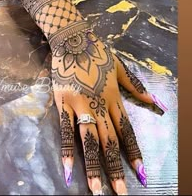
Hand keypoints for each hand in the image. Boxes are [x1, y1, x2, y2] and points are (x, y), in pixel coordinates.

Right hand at [49, 22, 167, 194]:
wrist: (73, 40)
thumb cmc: (97, 52)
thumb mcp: (119, 66)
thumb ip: (135, 85)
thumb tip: (156, 100)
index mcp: (113, 97)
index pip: (126, 130)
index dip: (134, 152)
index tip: (141, 173)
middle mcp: (98, 105)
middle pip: (109, 140)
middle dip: (116, 167)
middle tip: (121, 192)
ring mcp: (79, 105)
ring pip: (89, 140)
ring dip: (94, 166)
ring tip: (97, 190)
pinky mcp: (63, 103)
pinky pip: (66, 129)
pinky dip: (68, 149)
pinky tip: (69, 169)